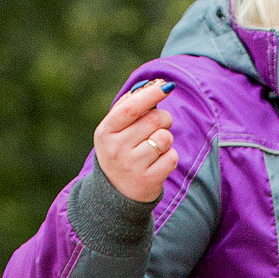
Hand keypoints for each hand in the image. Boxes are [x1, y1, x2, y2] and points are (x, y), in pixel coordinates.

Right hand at [94, 79, 177, 203]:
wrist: (117, 193)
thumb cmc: (120, 151)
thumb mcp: (115, 130)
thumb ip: (129, 106)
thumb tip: (152, 84)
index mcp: (105, 131)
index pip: (131, 108)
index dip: (150, 95)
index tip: (167, 86)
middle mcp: (116, 148)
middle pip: (154, 120)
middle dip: (164, 119)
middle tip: (159, 125)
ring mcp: (132, 165)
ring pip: (165, 138)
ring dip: (166, 139)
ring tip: (154, 147)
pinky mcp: (148, 179)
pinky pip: (172, 157)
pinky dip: (170, 157)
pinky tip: (158, 162)